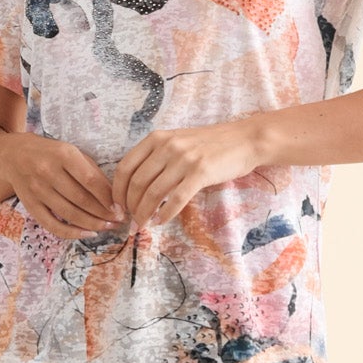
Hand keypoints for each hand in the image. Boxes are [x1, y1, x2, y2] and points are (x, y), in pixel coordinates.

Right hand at [2, 132, 123, 240]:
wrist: (13, 155)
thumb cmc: (51, 153)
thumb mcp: (72, 152)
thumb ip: (92, 171)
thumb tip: (114, 197)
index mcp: (63, 154)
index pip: (90, 180)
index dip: (107, 197)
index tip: (120, 207)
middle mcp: (48, 171)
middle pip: (81, 200)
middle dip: (103, 214)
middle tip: (118, 220)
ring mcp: (37, 190)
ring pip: (70, 214)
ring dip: (92, 224)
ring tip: (108, 227)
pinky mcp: (30, 205)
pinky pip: (52, 225)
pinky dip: (72, 233)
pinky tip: (88, 234)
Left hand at [108, 118, 263, 228]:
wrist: (245, 139)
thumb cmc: (211, 144)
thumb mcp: (178, 141)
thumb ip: (157, 157)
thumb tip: (135, 186)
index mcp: (157, 138)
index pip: (125, 166)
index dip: (117, 190)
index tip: (117, 206)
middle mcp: (168, 146)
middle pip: (137, 183)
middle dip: (130, 206)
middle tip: (131, 220)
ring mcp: (184, 159)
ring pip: (153, 193)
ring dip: (144, 213)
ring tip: (143, 225)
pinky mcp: (200, 173)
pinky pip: (175, 199)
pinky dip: (165, 214)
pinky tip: (161, 222)